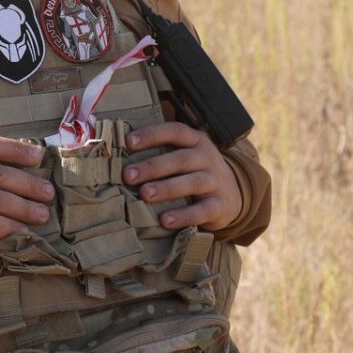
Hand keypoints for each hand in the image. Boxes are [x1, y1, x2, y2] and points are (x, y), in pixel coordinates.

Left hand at [122, 122, 242, 231]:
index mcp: (196, 141)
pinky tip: (166, 221)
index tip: (129, 142)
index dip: (152, 135)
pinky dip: (184, 216)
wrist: (234, 194)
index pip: (175, 131)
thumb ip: (161, 153)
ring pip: (192, 183)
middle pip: (180, 159)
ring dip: (167, 188)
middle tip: (129, 175)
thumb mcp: (185, 156)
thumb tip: (118, 157)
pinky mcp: (220, 205)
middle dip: (153, 166)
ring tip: (145, 195)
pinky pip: (202, 210)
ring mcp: (216, 181)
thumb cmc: (196, 171)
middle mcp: (207, 158)